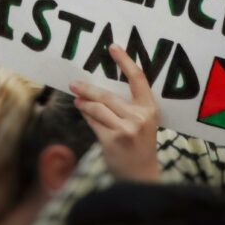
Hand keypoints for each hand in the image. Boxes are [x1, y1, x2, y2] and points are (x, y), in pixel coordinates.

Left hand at [70, 43, 159, 180]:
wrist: (141, 177)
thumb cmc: (140, 145)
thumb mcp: (143, 123)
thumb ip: (130, 106)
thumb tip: (103, 88)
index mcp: (150, 109)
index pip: (138, 79)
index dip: (125, 61)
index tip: (112, 47)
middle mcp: (139, 117)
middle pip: (108, 95)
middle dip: (88, 88)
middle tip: (74, 83)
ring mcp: (125, 129)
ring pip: (98, 108)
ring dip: (84, 102)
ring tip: (76, 99)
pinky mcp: (112, 140)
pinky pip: (94, 122)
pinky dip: (86, 115)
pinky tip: (81, 110)